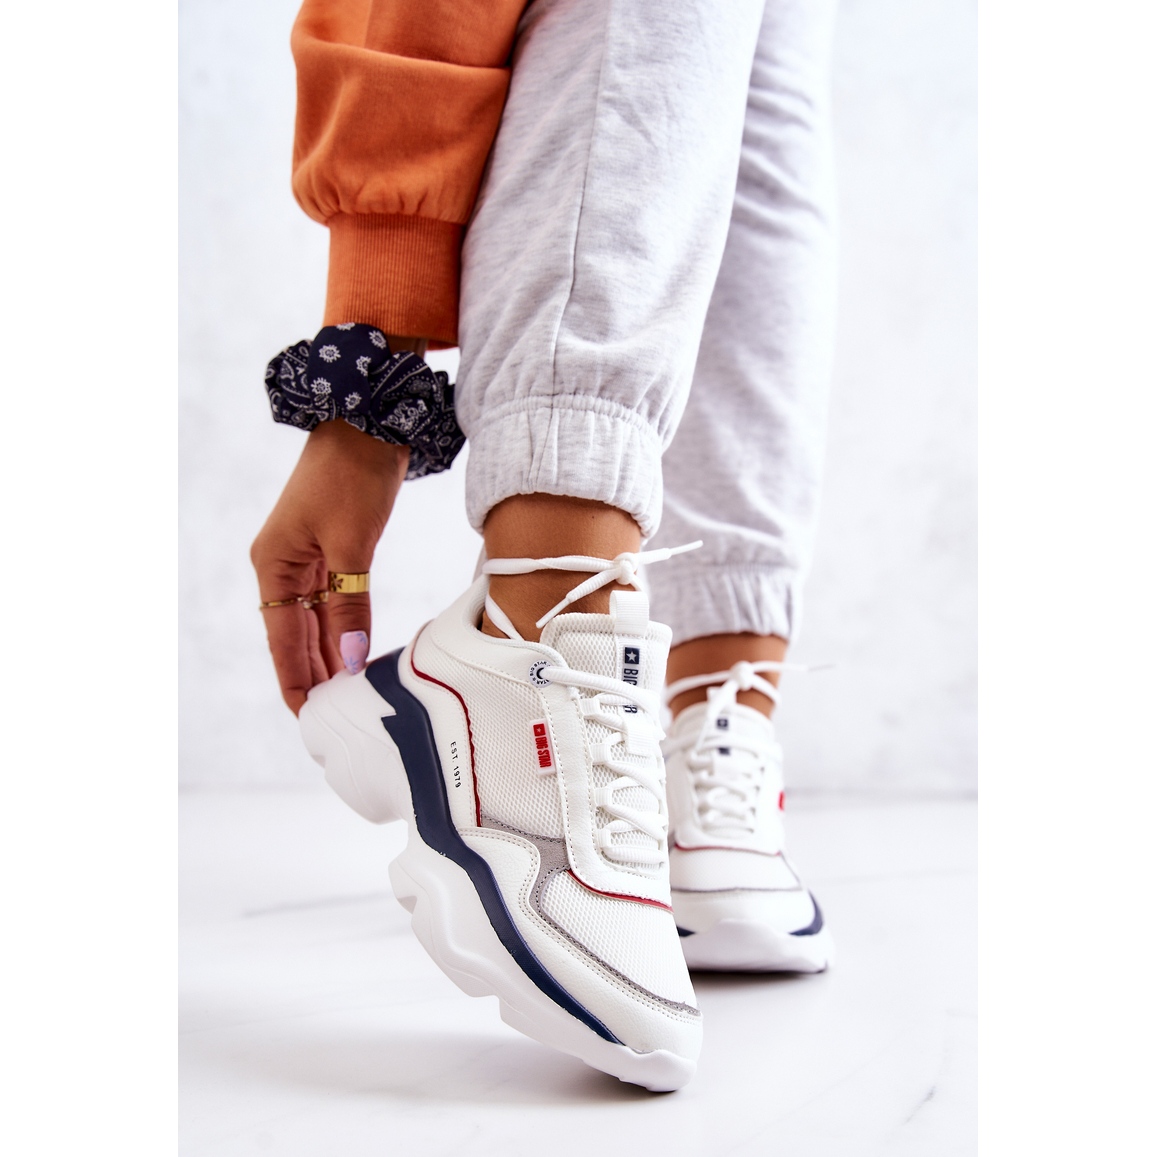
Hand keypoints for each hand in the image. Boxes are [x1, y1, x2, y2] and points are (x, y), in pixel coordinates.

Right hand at [251, 420, 408, 713]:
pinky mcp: (331, 549)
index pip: (282, 640)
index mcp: (274, 566)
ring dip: (331, 656)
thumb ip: (349, 604)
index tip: (310, 718)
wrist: (368, 424)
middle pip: (296, 636)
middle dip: (314, 676)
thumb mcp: (351, 544)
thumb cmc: (353, 475)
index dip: (296, 680)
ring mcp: (307, 558)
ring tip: (348, 697)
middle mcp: (283, 567)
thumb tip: (350, 658)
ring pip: (315, 622)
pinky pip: (333, 602)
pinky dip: (344, 628)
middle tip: (335, 720)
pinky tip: (356, 653)